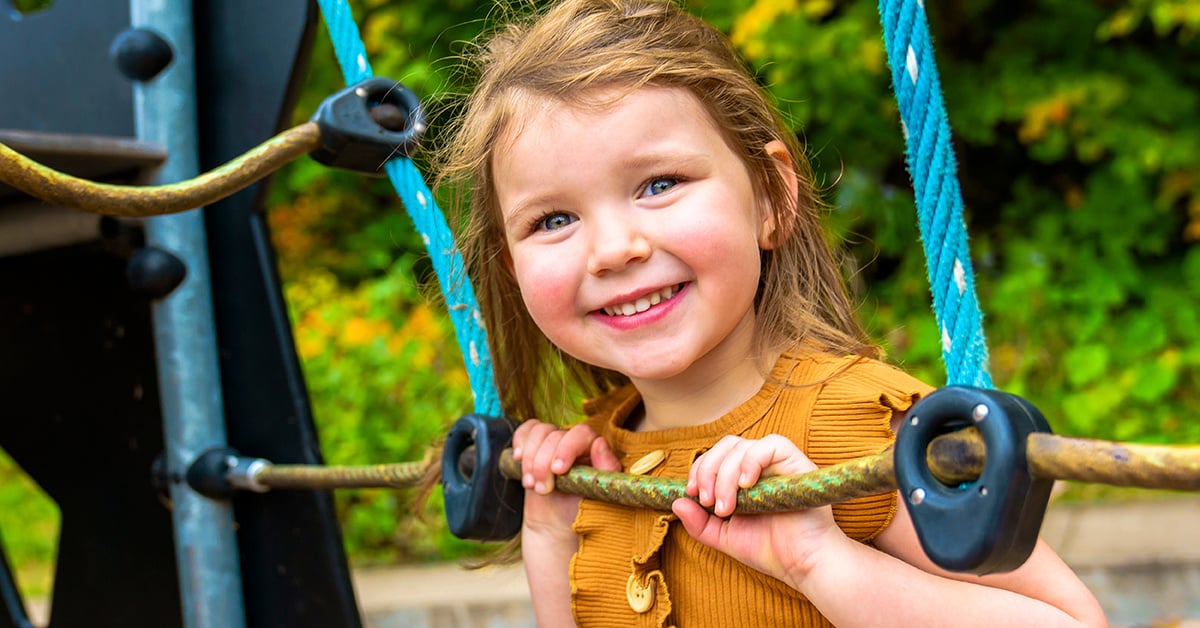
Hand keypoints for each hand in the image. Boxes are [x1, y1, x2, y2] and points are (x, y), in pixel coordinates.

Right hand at [512, 420, 620, 536]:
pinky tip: (518, 459)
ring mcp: (553, 442)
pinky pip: (525, 431)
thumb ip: (606, 468)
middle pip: (555, 434)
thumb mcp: (599, 493)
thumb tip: (599, 443)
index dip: (567, 449)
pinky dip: (519, 441)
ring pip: (539, 432)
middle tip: (543, 489)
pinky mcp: (535, 446)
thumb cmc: (582, 509)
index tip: (558, 471)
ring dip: (530, 460)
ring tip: (531, 484)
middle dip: (543, 463)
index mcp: (594, 448)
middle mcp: (574, 441)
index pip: (581, 433)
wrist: (557, 524)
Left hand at [672, 434, 845, 587]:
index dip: (700, 469)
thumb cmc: (769, 550)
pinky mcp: (798, 463)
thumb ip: (699, 522)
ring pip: (743, 446)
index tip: (692, 494)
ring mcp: (779, 463)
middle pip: (727, 445)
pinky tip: (746, 486)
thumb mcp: (723, 536)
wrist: (802, 565)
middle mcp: (762, 465)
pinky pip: (772, 445)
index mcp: (745, 476)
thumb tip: (676, 502)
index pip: (717, 455)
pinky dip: (751, 461)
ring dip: (725, 475)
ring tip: (726, 507)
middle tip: (706, 501)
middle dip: (707, 470)